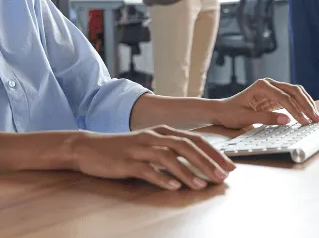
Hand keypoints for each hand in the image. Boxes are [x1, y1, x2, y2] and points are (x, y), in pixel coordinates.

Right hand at [71, 125, 234, 190]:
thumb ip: (171, 151)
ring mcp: (139, 148)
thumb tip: (198, 164)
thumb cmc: (123, 149)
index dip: (214, 153)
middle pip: (186, 146)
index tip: (230, 166)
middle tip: (222, 177)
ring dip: (188, 172)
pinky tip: (173, 187)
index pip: (195, 140)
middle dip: (207, 162)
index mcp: (162, 132)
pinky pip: (147, 170)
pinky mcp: (126, 162)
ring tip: (201, 185)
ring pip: (169, 158)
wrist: (88, 147)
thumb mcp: (149, 145)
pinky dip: (161, 178)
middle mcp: (153, 136)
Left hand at [213, 78, 318, 128]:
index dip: (296, 110)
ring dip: (306, 104)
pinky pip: (292, 99)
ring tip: (316, 117)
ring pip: (295, 93)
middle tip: (316, 119)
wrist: (222, 111)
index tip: (304, 121)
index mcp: (261, 86)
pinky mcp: (274, 97)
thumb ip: (266, 118)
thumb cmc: (230, 113)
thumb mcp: (246, 118)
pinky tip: (308, 114)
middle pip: (294, 91)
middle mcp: (269, 84)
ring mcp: (273, 89)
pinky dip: (301, 106)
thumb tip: (287, 119)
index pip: (284, 97)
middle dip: (306, 105)